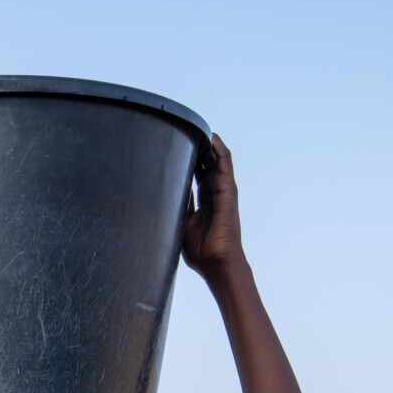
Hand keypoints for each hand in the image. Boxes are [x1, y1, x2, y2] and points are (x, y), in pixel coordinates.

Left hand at [182, 134, 244, 280]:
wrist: (216, 263)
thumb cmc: (200, 251)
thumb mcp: (182, 224)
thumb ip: (178, 207)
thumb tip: (164, 193)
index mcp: (206, 203)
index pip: (198, 176)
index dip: (190, 161)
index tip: (178, 148)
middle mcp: (216, 195)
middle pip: (207, 165)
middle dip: (198, 150)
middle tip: (185, 133)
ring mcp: (224, 192)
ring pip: (217, 161)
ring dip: (209, 145)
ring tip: (199, 129)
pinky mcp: (228, 192)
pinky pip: (225, 165)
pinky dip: (219, 150)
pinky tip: (212, 138)